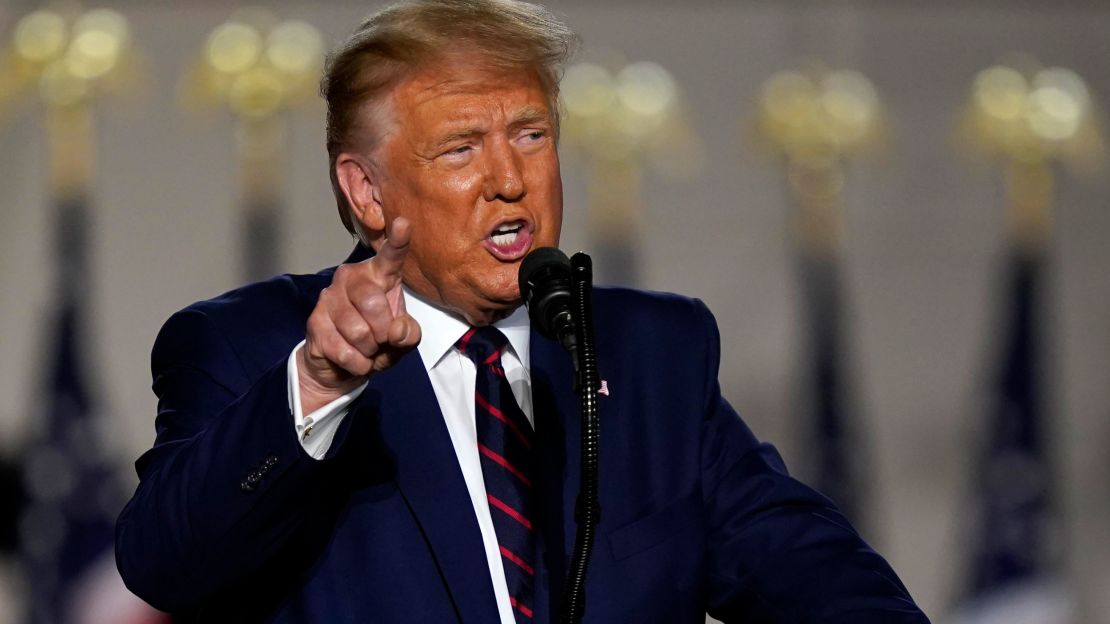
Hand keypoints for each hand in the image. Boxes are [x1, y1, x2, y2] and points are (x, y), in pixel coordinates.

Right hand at [297, 218, 421, 413]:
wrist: (341, 365)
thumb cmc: (376, 341)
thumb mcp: (402, 339)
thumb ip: (408, 333)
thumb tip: (396, 330)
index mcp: (378, 275)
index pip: (390, 257)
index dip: (397, 241)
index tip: (403, 223)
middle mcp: (350, 278)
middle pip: (373, 304)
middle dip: (383, 332)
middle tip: (381, 340)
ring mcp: (329, 298)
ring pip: (359, 331)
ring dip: (370, 351)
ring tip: (367, 349)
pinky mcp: (315, 322)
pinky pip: (345, 350)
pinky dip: (357, 363)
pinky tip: (354, 359)